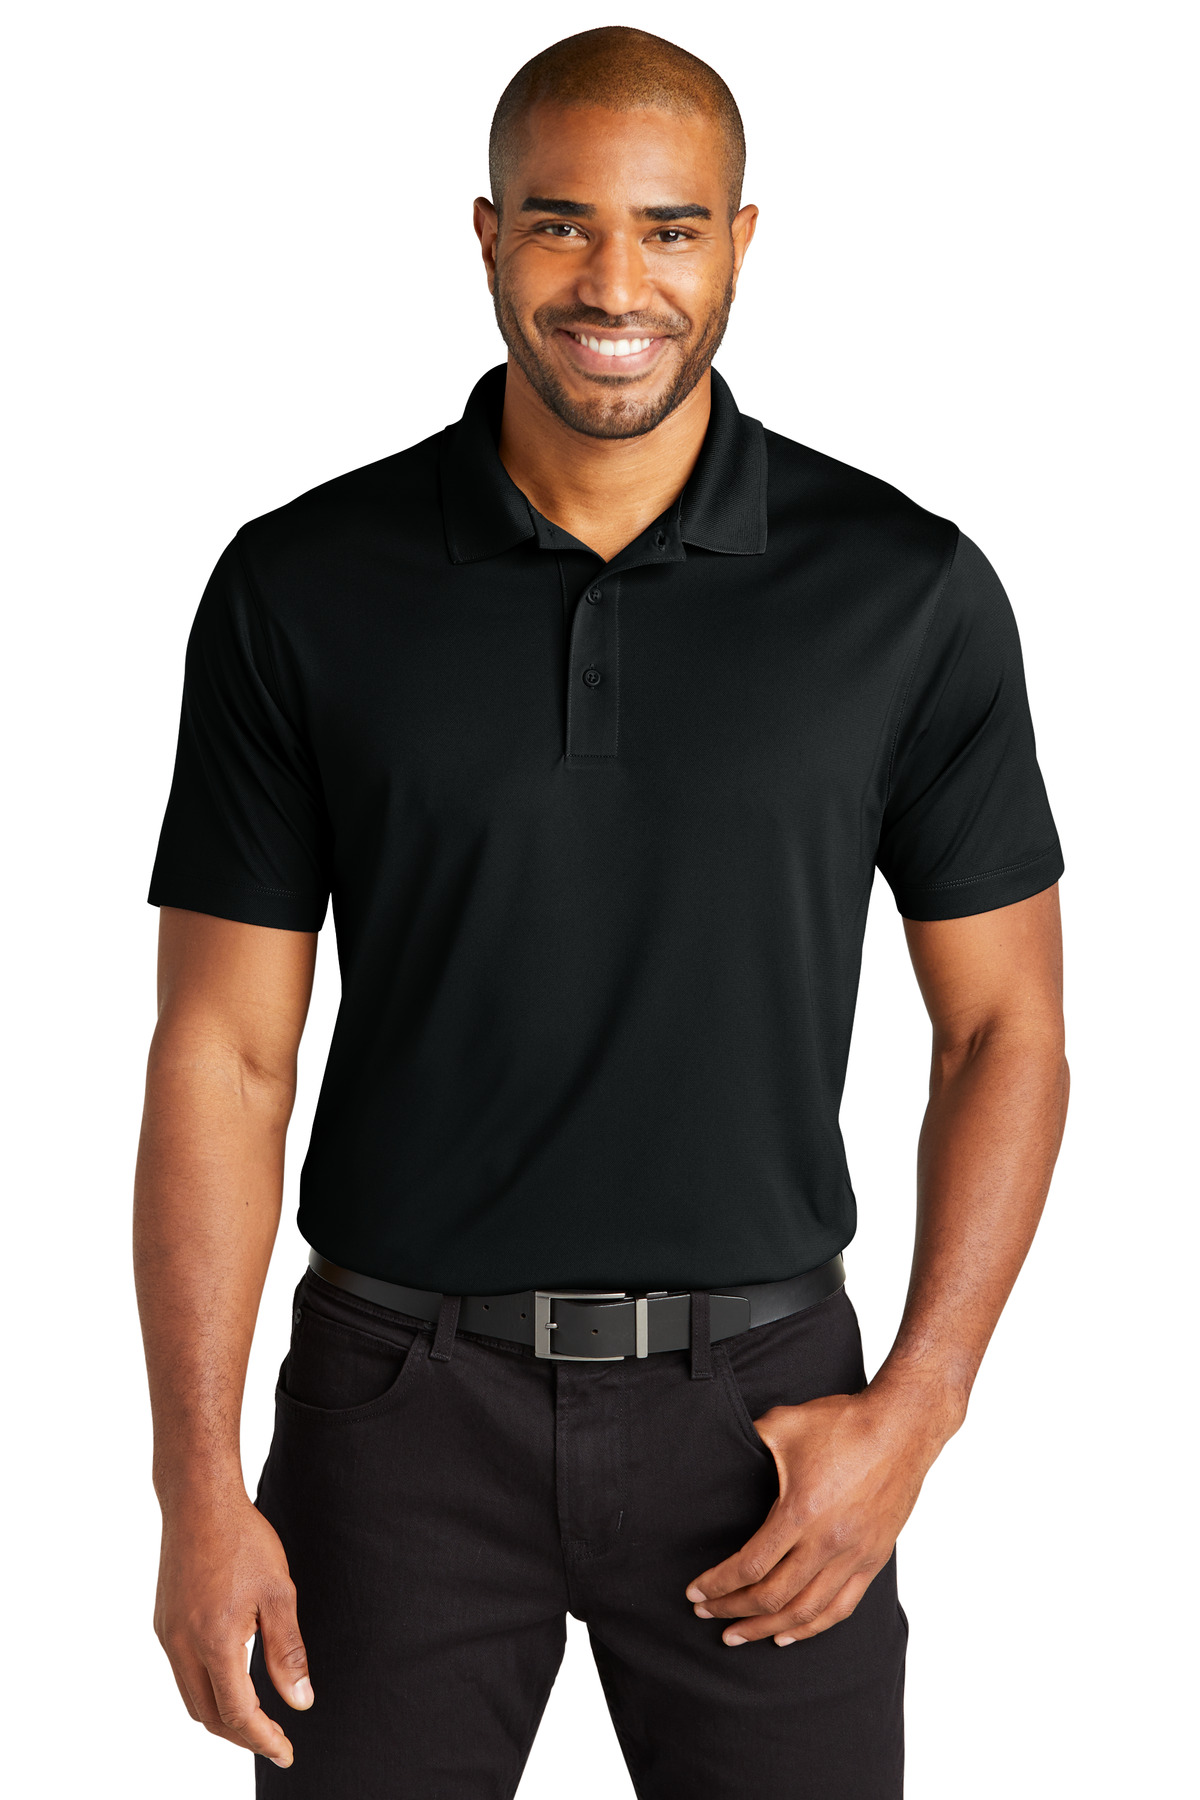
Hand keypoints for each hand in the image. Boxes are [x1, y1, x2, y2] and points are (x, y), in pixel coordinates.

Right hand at [154, 1491, 311, 1766]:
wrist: (199, 1500)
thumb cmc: (243, 1540)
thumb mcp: (279, 1594)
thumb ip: (287, 1652)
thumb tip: (300, 1702)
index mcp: (213, 1642)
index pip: (237, 1713)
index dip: (263, 1738)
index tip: (286, 1751)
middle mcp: (181, 1645)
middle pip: (207, 1715)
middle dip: (241, 1735)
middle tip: (275, 1739)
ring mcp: (167, 1634)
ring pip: (191, 1697)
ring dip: (221, 1715)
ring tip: (255, 1718)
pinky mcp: (163, 1621)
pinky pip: (182, 1672)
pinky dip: (206, 1689)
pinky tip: (229, 1679)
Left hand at [685, 1380, 955, 1645]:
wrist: (903, 1427)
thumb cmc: (844, 1422)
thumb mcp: (785, 1423)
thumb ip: (749, 1440)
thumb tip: (720, 1450)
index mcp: (801, 1511)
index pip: (751, 1566)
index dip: (718, 1584)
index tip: (696, 1592)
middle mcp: (828, 1542)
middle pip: (773, 1596)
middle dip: (733, 1610)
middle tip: (706, 1614)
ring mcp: (854, 1555)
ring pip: (806, 1611)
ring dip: (768, 1628)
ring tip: (739, 1635)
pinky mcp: (874, 1559)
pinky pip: (841, 1607)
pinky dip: (812, 1627)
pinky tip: (789, 1634)